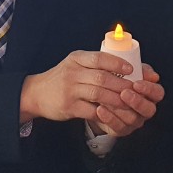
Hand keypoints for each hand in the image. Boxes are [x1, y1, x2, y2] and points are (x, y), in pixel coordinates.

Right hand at [20, 51, 136, 123]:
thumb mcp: (75, 64)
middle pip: (102, 77)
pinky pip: (91, 110)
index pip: (99, 58)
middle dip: (122, 84)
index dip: (117, 63)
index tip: (131, 69)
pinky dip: (105, 113)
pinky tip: (114, 114)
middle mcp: (72, 72)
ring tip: (129, 102)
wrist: (36, 93)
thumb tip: (125, 66)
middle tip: (136, 90)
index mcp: (76, 59)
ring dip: (117, 99)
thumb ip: (95, 65)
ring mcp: (70, 90)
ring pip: (99, 94)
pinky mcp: (69, 107)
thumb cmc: (62, 78)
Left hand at [89, 63, 164, 136]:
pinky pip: (117, 127)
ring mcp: (134, 122)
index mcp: (151, 95)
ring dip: (120, 109)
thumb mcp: (130, 72)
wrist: (101, 96)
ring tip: (107, 100)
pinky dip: (108, 118)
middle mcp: (145, 110)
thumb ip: (140, 70)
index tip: (136, 83)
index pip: (158, 93)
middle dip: (137, 101)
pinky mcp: (121, 130)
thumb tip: (153, 76)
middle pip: (149, 109)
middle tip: (124, 93)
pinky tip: (99, 109)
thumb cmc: (120, 80)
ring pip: (132, 119)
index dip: (149, 89)